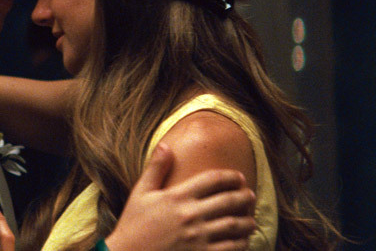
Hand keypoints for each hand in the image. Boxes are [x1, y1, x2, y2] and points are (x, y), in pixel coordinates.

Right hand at [105, 144, 255, 250]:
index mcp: (177, 196)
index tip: (239, 177)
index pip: (212, 180)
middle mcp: (190, 215)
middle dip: (244, 197)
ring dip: (247, 222)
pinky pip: (230, 249)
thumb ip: (156, 168)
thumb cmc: (133, 224)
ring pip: (233, 226)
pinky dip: (241, 244)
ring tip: (251, 220)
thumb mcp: (141, 193)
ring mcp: (197, 237)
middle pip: (228, 201)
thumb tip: (165, 145)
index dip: (230, 176)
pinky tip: (242, 241)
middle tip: (251, 196)